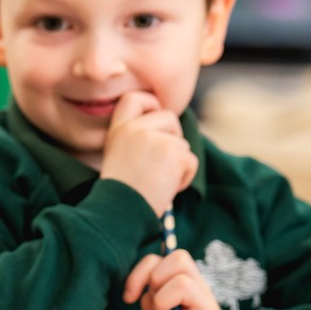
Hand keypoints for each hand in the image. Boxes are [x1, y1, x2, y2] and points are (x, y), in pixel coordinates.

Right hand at [100, 92, 196, 214]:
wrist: (121, 211)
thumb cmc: (121, 191)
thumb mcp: (120, 155)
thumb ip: (138, 137)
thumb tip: (168, 130)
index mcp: (119, 129)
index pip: (134, 98)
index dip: (150, 104)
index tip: (153, 120)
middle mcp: (135, 128)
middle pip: (169, 117)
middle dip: (173, 138)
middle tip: (160, 162)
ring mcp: (154, 138)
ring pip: (182, 143)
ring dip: (178, 163)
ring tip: (158, 180)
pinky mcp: (173, 153)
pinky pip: (191, 161)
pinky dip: (185, 177)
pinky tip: (167, 187)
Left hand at [123, 249, 227, 309]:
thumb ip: (150, 297)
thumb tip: (144, 291)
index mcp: (184, 280)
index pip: (160, 258)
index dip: (139, 272)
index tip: (129, 297)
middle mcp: (199, 287)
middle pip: (178, 259)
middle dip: (155, 281)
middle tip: (155, 306)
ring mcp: (206, 306)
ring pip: (182, 284)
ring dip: (162, 303)